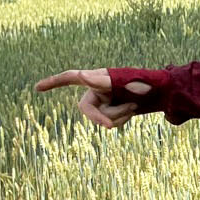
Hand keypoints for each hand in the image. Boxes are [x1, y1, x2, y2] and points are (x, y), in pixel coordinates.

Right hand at [34, 68, 149, 128]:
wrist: (162, 93)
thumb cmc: (144, 81)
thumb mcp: (125, 80)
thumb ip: (102, 80)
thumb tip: (80, 75)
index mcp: (96, 78)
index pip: (70, 78)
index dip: (53, 83)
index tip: (37, 88)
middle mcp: (96, 91)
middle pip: (87, 110)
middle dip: (104, 115)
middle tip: (119, 118)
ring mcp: (103, 103)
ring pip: (100, 119)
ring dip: (118, 116)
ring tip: (134, 106)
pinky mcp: (111, 113)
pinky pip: (110, 124)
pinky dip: (121, 121)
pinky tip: (131, 112)